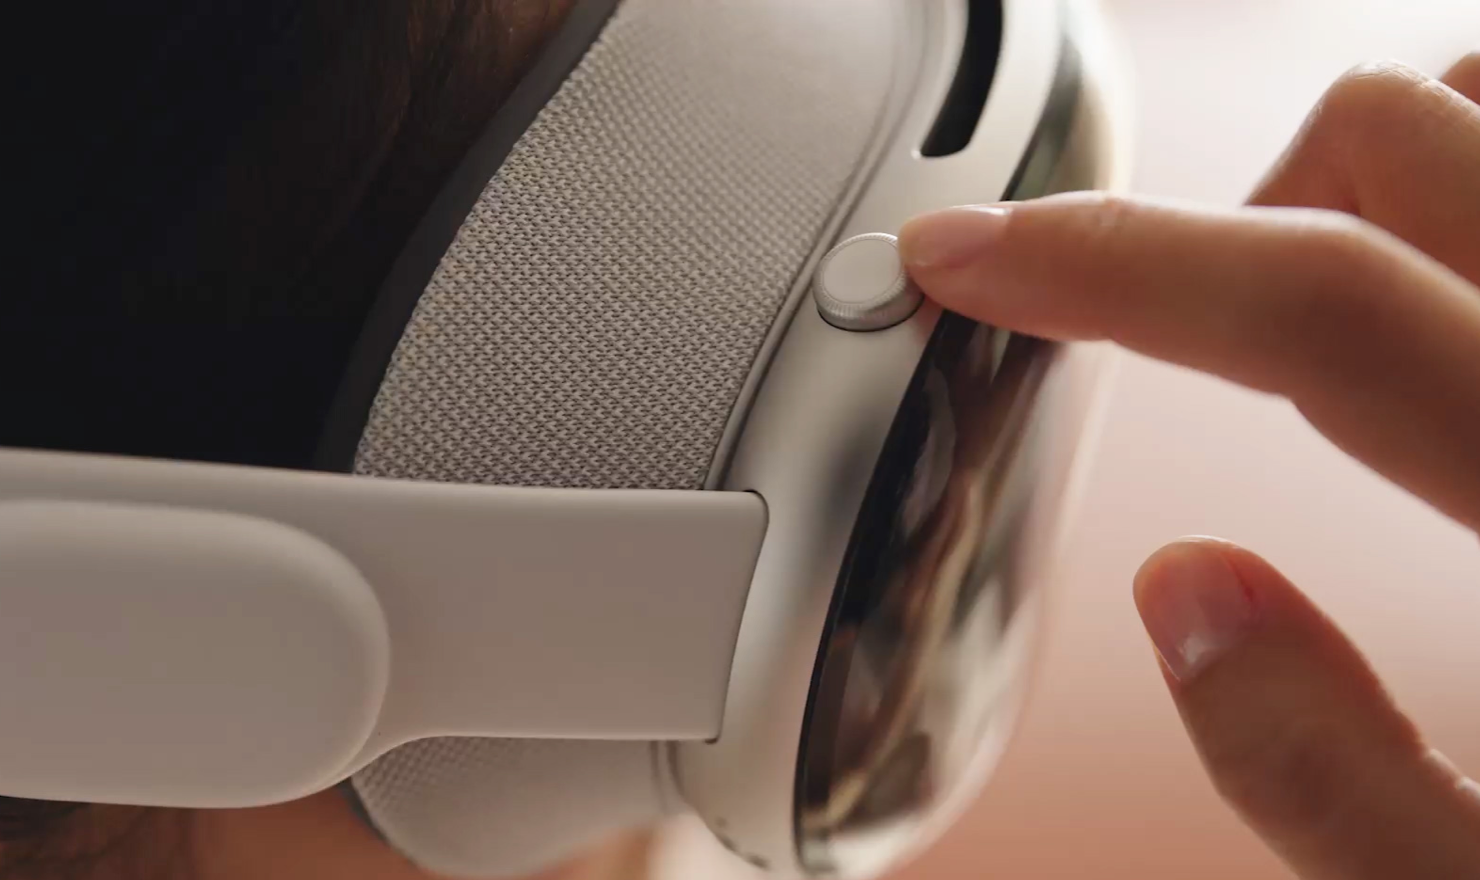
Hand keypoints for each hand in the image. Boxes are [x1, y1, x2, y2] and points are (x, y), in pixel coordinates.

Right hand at [898, 56, 1479, 878]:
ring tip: (1347, 282)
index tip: (970, 252)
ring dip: (1382, 159)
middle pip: (1391, 132)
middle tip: (1187, 315)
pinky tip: (1467, 284)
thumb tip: (1187, 590)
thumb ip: (1321, 774)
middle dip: (1233, 210)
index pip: (1306, 306)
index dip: (1099, 264)